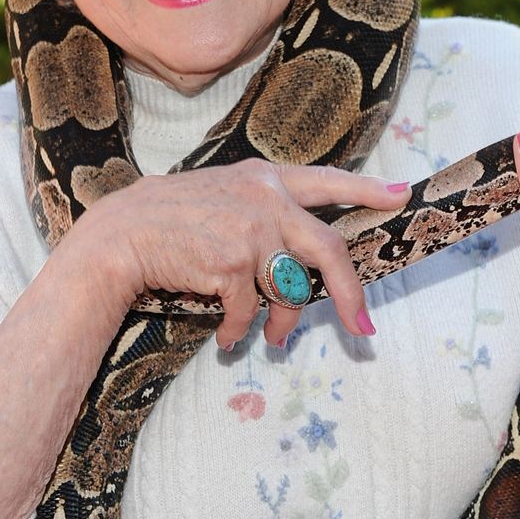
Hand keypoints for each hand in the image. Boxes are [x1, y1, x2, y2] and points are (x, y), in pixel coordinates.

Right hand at [71, 160, 410, 349]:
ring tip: (271, 339)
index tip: (400, 196)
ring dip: (283, 325)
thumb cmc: (166, 218)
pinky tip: (226, 337)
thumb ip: (261, 207)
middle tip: (363, 328)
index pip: (328, 181)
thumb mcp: (220, 192)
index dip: (366, 191)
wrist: (119, 236)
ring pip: (290, 290)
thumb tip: (297, 257)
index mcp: (264, 178)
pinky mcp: (231, 264)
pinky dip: (241, 331)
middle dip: (350, 295)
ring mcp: (250, 230)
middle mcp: (264, 199)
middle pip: (328, 249)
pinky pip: (251, 312)